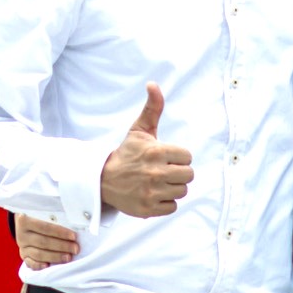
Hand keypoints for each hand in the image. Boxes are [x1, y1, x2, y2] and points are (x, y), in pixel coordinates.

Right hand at [10, 213, 81, 269]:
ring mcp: (22, 246)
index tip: (74, 236)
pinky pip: (30, 263)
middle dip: (61, 246)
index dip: (60, 232)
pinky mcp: (23, 255)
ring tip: (68, 257)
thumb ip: (54, 215)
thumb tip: (74, 221)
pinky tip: (49, 266)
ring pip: (38, 254)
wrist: (25, 219)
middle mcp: (21, 235)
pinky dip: (39, 266)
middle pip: (43, 242)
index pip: (45, 227)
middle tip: (75, 249)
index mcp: (24, 220)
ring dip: (55, 257)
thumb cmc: (40, 215)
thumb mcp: (43, 211)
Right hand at [99, 85, 194, 217]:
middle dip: (178, 173)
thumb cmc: (126, 153)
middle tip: (163, 171)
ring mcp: (152, 192)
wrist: (103, 180)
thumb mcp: (139, 130)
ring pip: (182, 191)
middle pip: (188, 175)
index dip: (178, 157)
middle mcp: (155, 173)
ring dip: (172, 188)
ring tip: (158, 182)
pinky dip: (165, 202)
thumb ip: (152, 108)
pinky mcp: (148, 208)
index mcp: (156, 152)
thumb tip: (153, 84)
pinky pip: (172, 207)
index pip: (187, 157)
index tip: (165, 157)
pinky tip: (153, 194)